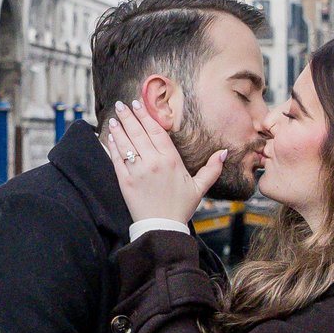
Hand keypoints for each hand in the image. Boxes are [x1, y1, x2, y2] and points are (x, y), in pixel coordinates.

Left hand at [103, 98, 224, 225]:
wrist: (162, 228)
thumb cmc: (180, 208)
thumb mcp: (199, 188)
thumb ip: (211, 169)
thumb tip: (224, 152)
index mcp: (171, 161)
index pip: (157, 132)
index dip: (147, 116)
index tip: (138, 104)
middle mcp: (153, 163)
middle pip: (139, 133)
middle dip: (129, 116)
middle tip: (122, 104)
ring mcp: (137, 172)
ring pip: (126, 143)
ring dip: (119, 128)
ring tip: (115, 117)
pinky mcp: (125, 182)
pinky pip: (117, 159)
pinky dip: (112, 146)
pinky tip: (109, 136)